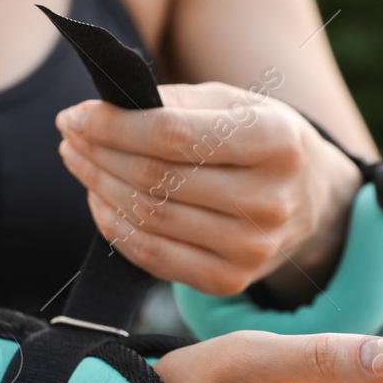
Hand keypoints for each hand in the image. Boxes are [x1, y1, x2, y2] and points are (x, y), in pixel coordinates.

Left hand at [56, 83, 361, 295]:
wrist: (312, 200)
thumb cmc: (261, 139)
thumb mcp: (235, 102)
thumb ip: (174, 100)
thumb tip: (101, 112)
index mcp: (276, 141)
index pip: (172, 135)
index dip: (113, 126)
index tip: (75, 115)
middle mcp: (269, 200)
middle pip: (154, 179)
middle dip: (98, 153)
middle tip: (70, 134)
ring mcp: (251, 249)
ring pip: (147, 218)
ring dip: (98, 187)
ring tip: (79, 160)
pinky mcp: (230, 281)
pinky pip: (152, 257)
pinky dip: (114, 227)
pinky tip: (100, 199)